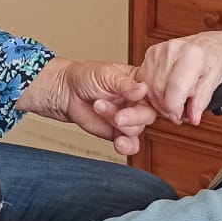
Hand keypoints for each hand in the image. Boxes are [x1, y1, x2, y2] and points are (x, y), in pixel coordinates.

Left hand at [18, 58, 157, 154]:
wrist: (65, 92)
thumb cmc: (85, 77)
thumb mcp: (106, 74)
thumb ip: (126, 84)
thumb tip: (144, 90)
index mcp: (139, 83)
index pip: (156, 92)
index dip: (155, 99)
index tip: (144, 100)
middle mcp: (137, 102)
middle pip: (148, 115)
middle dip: (133, 117)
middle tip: (118, 114)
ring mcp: (128, 118)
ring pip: (137, 129)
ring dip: (117, 123)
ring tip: (98, 107)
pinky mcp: (117, 132)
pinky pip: (131, 144)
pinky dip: (127, 146)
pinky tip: (119, 142)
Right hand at [137, 30, 221, 124]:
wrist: (209, 44)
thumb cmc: (214, 59)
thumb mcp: (215, 81)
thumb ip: (202, 100)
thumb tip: (192, 117)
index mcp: (193, 54)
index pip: (175, 89)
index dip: (175, 109)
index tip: (180, 116)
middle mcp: (173, 50)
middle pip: (160, 90)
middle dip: (168, 108)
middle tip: (180, 111)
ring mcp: (159, 51)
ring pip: (149, 87)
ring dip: (160, 101)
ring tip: (174, 100)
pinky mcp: (150, 54)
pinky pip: (145, 81)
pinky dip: (154, 92)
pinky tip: (166, 92)